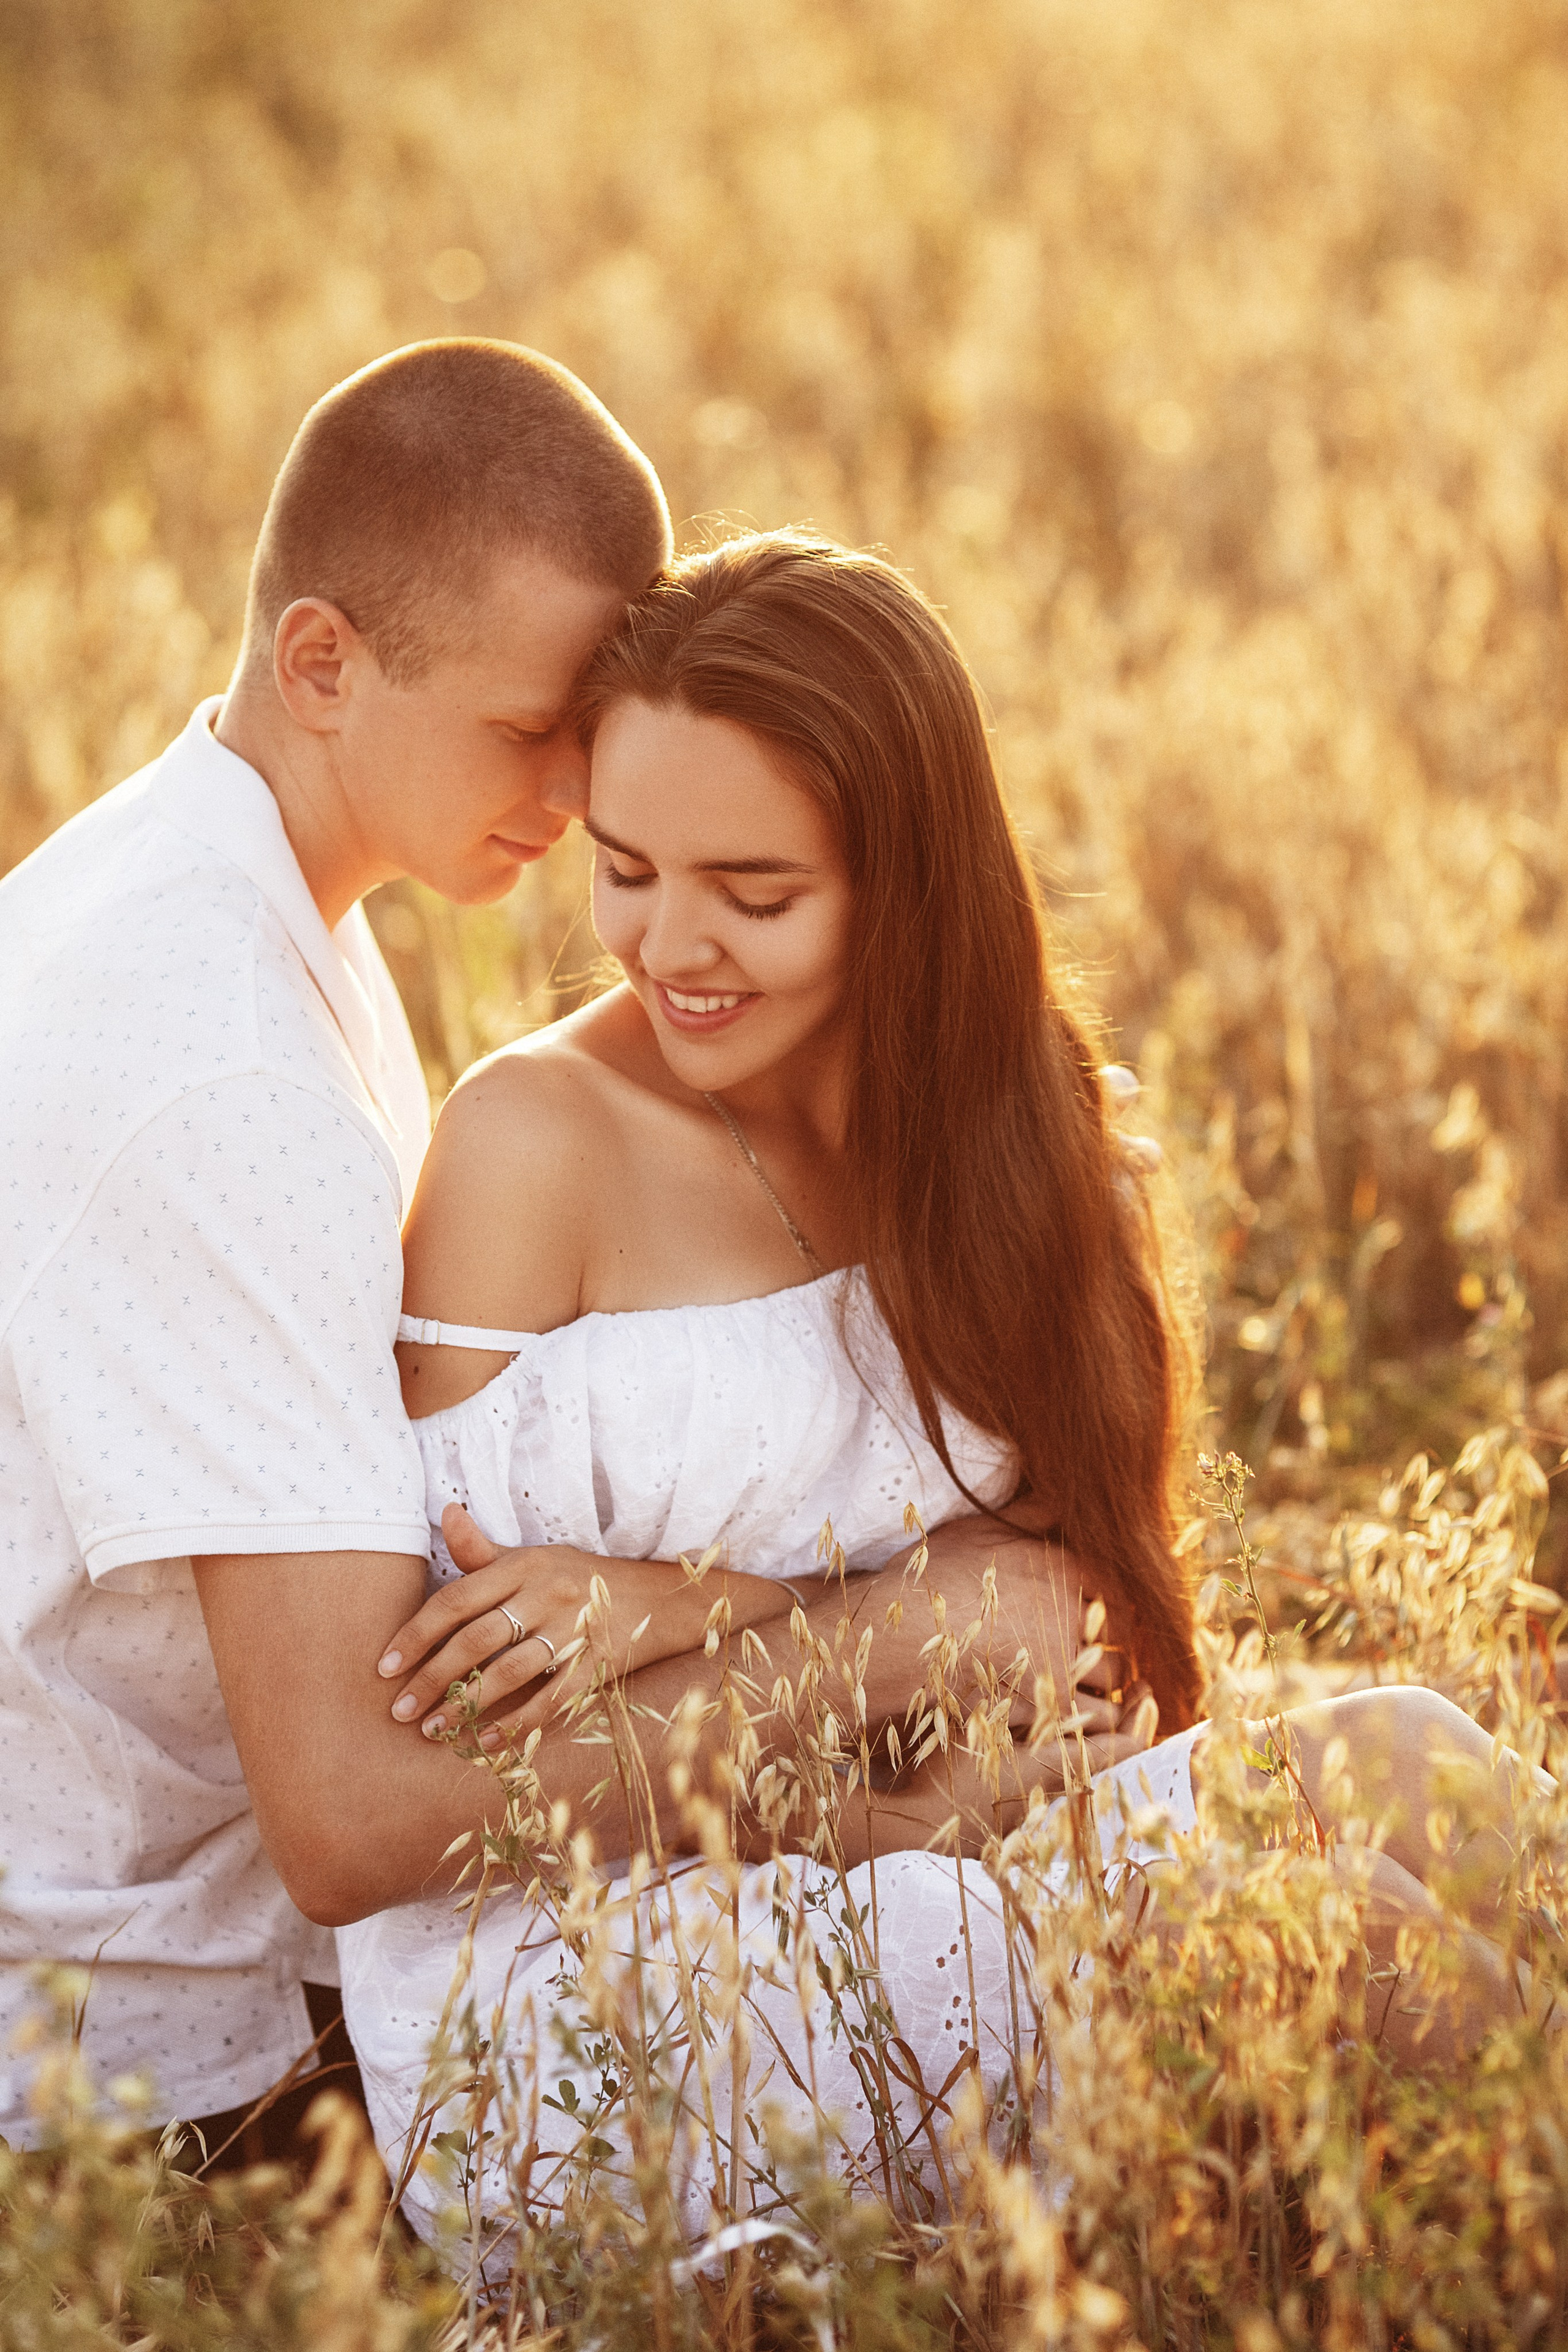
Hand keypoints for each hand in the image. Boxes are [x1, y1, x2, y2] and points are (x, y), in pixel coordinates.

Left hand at [377, 1505, 793, 1743]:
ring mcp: (574, 1627)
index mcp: (524, 1565)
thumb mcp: (536, 1558)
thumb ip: (484, 1552)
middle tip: (398, 1711)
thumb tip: (447, 1512)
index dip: (415, 1635)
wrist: (662, 1595)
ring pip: (508, 1670)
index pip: (455, 1600)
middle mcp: (547, 1592)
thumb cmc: (583, 1579)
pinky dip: (516, 1723)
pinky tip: (486, 1742)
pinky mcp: (598, 1661)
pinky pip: (551, 1698)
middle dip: (430, 1678)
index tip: (383, 1668)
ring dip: (465, 1704)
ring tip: (433, 1730)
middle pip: (474, 1638)